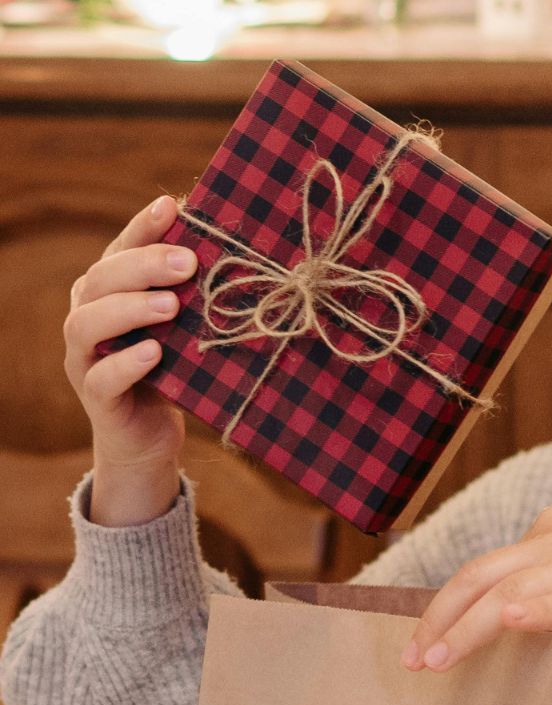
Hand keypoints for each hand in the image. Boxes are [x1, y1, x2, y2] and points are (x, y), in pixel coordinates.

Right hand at [63, 195, 197, 525]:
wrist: (151, 437)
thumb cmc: (174, 368)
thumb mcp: (187, 327)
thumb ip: (197, 295)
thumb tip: (251, 252)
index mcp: (109, 291)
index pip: (120, 248)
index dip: (143, 226)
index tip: (172, 205)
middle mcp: (88, 317)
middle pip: (101, 279)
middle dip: (143, 265)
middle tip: (186, 261)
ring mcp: (84, 358)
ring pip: (88, 324)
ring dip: (130, 309)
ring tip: (170, 305)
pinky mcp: (96, 399)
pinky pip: (101, 377)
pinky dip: (125, 364)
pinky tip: (152, 352)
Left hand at [401, 505, 551, 671]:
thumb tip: (517, 616)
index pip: (487, 566)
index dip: (447, 603)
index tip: (425, 639)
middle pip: (484, 575)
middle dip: (441, 617)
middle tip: (413, 658)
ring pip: (513, 591)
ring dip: (468, 627)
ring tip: (437, 659)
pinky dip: (539, 609)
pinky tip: (509, 622)